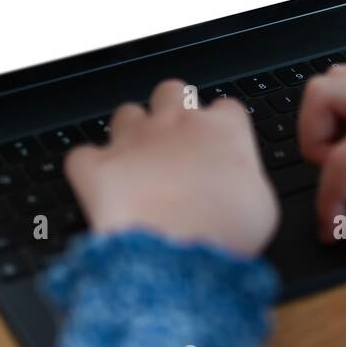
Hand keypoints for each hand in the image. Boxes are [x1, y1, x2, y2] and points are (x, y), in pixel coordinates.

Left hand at [64, 79, 278, 257]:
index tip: (219, 147)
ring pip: (126, 113)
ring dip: (130, 133)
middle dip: (172, 111)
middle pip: (172, 91)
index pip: (225, 107)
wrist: (177, 255)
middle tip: (175, 145)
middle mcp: (177, 123)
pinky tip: (100, 185)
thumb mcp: (262, 207)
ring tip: (136, 164)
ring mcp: (134, 140)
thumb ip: (249, 179)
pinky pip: (83, 154)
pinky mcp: (97, 165)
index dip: (221, 127)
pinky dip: (89, 168)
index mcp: (223, 129)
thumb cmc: (226, 233)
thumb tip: (240, 183)